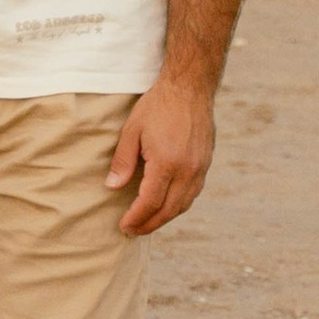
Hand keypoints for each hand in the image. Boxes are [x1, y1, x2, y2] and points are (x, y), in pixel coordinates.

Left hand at [109, 75, 216, 234]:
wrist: (190, 88)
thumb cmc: (158, 105)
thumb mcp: (132, 129)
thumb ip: (123, 161)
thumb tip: (112, 187)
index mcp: (167, 163)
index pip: (150, 202)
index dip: (136, 218)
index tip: (124, 226)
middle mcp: (187, 171)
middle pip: (168, 210)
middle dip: (149, 224)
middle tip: (132, 231)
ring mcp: (199, 169)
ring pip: (182, 205)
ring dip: (164, 218)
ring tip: (146, 222)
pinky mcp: (205, 165)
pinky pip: (192, 194)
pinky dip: (177, 205)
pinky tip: (165, 205)